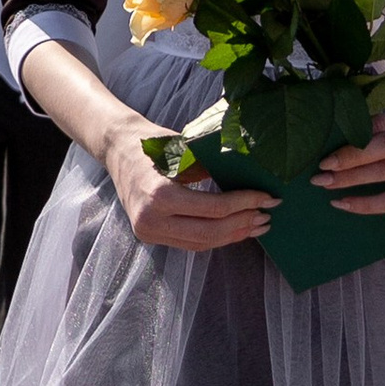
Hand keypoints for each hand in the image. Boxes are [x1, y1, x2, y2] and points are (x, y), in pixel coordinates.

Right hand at [100, 122, 275, 251]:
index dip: (245, 204)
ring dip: (232, 236)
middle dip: (242, 224)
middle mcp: (150, 219)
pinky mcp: (149, 235)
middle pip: (210, 232)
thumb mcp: (184, 150)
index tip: (268, 198)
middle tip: (267, 216)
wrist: (116, 148)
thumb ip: (213, 169)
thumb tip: (251, 179)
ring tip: (257, 226)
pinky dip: (215, 238)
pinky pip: (189, 243)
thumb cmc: (151, 143)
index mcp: (159, 196)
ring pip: (201, 243)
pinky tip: (234, 230)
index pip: (214, 208)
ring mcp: (147, 231)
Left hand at [315, 107, 384, 215]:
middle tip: (321, 167)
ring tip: (324, 183)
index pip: (382, 122)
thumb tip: (331, 136)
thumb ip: (377, 129)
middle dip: (349, 157)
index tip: (325, 146)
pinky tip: (343, 203)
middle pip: (384, 146)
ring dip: (351, 179)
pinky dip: (365, 204)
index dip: (353, 133)